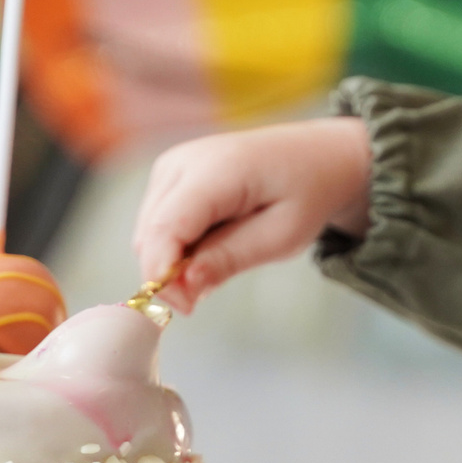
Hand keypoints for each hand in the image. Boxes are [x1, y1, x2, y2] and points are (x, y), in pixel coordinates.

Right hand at [131, 118, 373, 311]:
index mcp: (218, 168)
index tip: (186, 307)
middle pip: (150, 234)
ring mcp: (173, 163)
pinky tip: (212, 240)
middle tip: (206, 293)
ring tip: (222, 255)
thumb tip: (183, 285)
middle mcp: (185, 160)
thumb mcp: (282, 236)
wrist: (314, 155)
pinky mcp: (169, 173)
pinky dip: (177, 244)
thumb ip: (230, 258)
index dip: (164, 274)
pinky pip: (156, 223)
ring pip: (148, 232)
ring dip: (174, 259)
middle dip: (169, 274)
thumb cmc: (305, 193)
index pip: (168, 227)